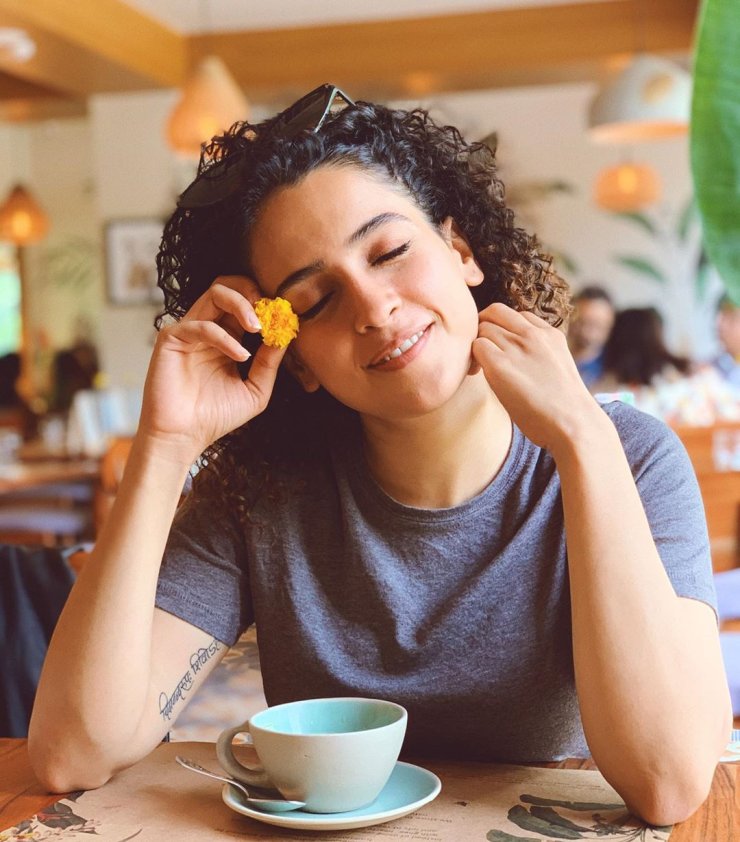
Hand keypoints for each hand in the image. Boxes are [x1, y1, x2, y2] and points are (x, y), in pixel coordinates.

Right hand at [139, 276, 285, 464]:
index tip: (285, 319)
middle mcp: (206, 329)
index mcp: (225, 338)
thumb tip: (287, 334)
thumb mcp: (255, 390)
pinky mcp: (171, 339)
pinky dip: (225, 337)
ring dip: (242, 304)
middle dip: (254, 293)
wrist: (183, 438)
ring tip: (259, 328)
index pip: (246, 305)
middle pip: (229, 287)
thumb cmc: (216, 417)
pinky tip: (241, 355)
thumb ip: (270, 363)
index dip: (267, 307)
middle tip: (270, 311)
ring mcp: (188, 331)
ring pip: (214, 293)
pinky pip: (201, 325)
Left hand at [472, 303, 600, 452]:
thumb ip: (538, 353)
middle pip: (495, 312)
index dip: (504, 328)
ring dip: (478, 345)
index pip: (517, 315)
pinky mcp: (500, 364)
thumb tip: (513, 356)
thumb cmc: (563, 407)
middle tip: (484, 352)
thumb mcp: (557, 367)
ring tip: (481, 366)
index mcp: (550, 334)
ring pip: (482, 328)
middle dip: (484, 328)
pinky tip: (479, 373)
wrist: (573, 423)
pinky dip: (473, 358)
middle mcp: (534, 334)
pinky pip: (476, 346)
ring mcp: (517, 347)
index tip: (503, 347)